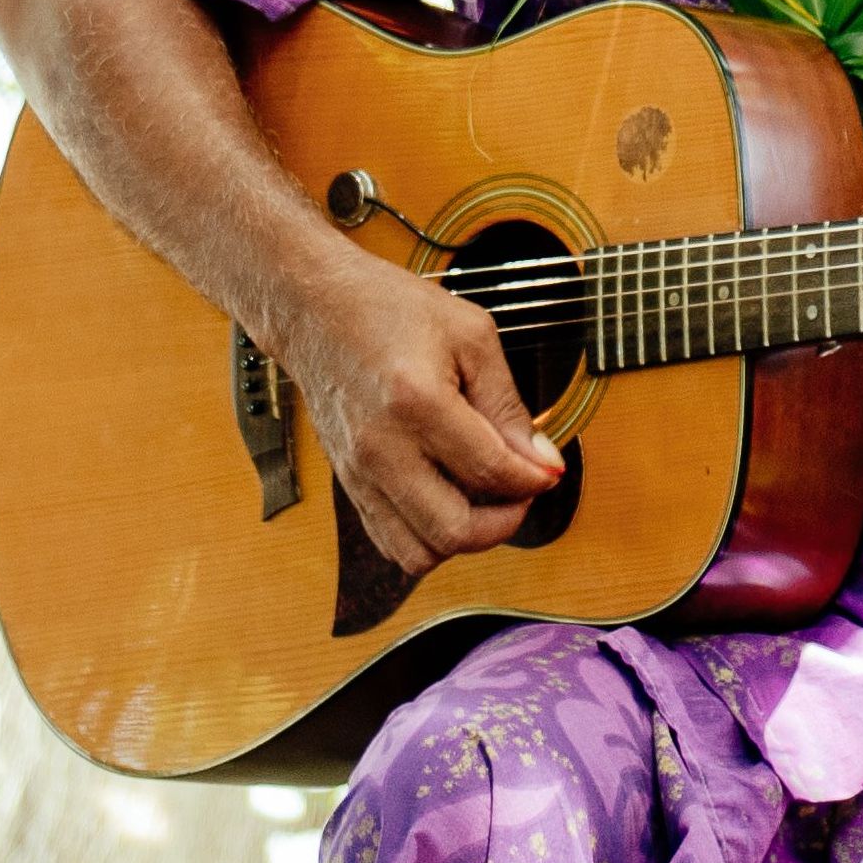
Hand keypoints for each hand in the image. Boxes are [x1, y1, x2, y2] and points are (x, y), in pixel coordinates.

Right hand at [284, 254, 567, 574]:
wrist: (315, 310)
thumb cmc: (390, 310)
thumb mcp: (471, 336)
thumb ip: (508, 405)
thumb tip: (541, 462)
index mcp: (416, 401)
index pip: (490, 471)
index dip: (533, 479)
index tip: (547, 469)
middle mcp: (381, 448)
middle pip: (454, 530)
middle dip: (504, 522)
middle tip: (520, 490)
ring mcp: (358, 473)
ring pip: (419, 553)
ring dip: (464, 538)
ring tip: (484, 499)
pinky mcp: (348, 484)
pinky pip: (391, 542)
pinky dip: (428, 537)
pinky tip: (448, 499)